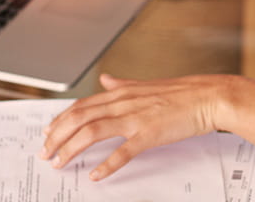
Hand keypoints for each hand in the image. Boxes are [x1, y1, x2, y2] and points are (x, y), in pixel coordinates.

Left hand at [41, 73, 235, 180]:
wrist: (208, 96)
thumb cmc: (181, 93)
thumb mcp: (146, 85)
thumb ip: (122, 84)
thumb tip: (105, 79)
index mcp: (122, 93)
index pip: (82, 105)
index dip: (60, 119)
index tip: (48, 133)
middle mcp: (123, 103)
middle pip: (79, 118)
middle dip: (57, 136)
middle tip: (46, 153)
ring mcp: (135, 118)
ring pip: (92, 132)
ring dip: (71, 149)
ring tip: (60, 163)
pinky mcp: (149, 134)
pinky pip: (123, 151)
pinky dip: (107, 164)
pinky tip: (96, 175)